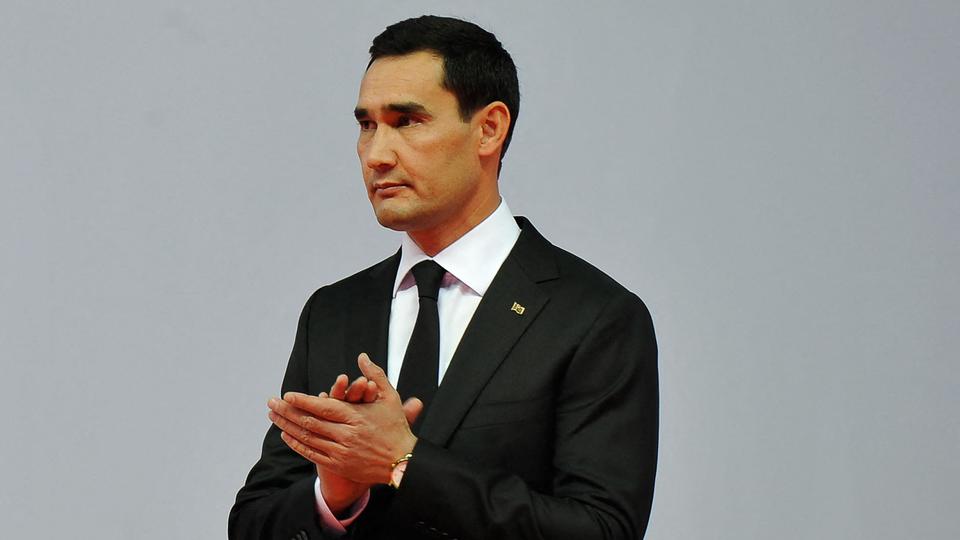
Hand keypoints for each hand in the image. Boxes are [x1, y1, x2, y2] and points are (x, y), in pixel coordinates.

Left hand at [268, 353, 422, 486]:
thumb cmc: (396, 427)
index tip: (287, 394)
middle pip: (310, 422)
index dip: (303, 401)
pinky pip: (312, 454)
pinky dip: (297, 444)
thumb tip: (362, 356)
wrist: (403, 462)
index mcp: (356, 416)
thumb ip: (375, 375)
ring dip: (288, 426)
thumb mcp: (390, 397)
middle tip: (271, 403)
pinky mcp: (338, 464)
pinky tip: (286, 435)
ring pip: (308, 438)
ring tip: (273, 417)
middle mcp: (346, 435)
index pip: (323, 407)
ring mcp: (341, 452)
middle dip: (287, 412)